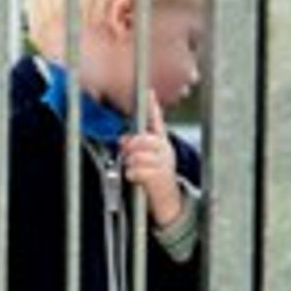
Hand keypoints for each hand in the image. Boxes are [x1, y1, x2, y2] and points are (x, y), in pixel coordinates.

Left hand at [119, 101, 184, 226]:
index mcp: (160, 141)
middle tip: (126, 150)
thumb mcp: (144, 157)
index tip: (148, 91)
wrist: (167, 200)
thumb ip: (133, 145)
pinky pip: (138, 170)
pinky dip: (132, 173)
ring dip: (130, 161)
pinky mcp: (161, 178)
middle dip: (130, 144)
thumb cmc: (151, 175)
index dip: (152, 106)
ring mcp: (164, 163)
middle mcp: (165, 149)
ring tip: (132, 166)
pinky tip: (134, 176)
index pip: (156, 121)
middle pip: (143, 139)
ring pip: (138, 155)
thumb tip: (123, 139)